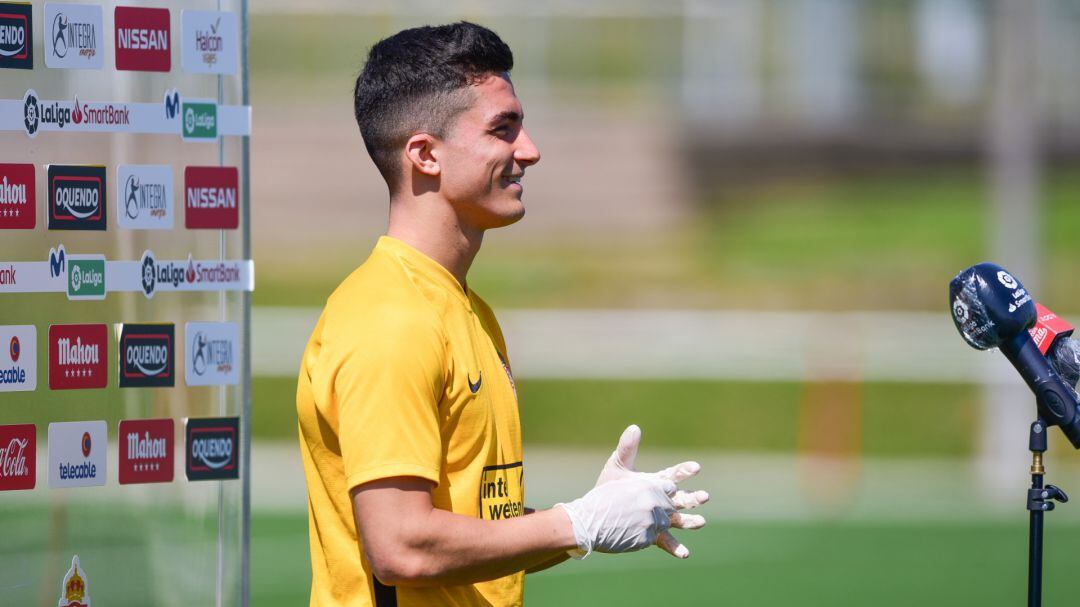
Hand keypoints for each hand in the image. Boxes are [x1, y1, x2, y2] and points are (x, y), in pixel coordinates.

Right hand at [556, 477, 676, 557]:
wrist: (586, 523)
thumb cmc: (600, 501)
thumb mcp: (621, 486)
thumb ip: (640, 487)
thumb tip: (650, 489)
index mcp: (647, 487)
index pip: (670, 488)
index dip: (664, 493)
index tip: (660, 496)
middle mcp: (652, 504)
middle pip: (669, 507)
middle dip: (662, 510)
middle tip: (645, 513)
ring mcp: (651, 523)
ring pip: (663, 524)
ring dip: (653, 524)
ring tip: (635, 524)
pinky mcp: (647, 540)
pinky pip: (652, 537)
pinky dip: (643, 536)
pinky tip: (629, 533)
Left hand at [595, 425, 708, 557]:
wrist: (594, 514)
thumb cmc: (608, 488)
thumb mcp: (618, 466)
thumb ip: (627, 448)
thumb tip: (634, 427)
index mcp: (656, 483)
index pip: (674, 475)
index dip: (685, 471)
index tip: (696, 467)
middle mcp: (661, 501)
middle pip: (682, 499)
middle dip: (694, 498)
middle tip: (704, 496)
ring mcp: (658, 518)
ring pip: (680, 520)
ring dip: (691, 521)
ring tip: (701, 522)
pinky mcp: (652, 535)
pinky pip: (667, 542)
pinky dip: (676, 548)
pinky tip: (684, 553)